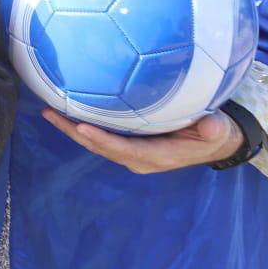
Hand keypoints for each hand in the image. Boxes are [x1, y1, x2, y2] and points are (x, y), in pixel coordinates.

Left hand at [42, 107, 243, 173]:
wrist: (217, 142)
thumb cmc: (216, 133)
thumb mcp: (218, 131)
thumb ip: (213, 129)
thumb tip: (210, 125)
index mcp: (157, 156)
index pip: (124, 150)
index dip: (103, 141)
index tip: (82, 128)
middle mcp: (139, 158)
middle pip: (101, 147)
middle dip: (75, 132)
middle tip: (50, 113)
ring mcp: (132, 152)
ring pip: (96, 142)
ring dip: (72, 128)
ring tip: (49, 110)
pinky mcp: (129, 143)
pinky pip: (102, 136)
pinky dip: (83, 125)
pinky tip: (67, 110)